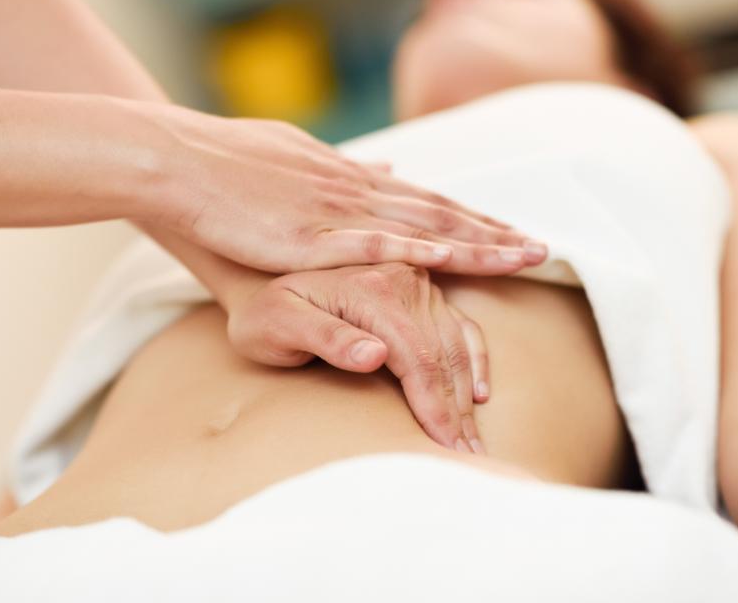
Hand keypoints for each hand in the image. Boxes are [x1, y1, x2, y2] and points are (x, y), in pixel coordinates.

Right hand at [142, 110, 546, 274]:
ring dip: (474, 243)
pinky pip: (368, 243)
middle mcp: (355, 190)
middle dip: (493, 233)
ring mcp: (335, 210)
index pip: (426, 201)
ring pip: (420, 228)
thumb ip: (346, 170)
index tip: (510, 232)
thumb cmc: (229, 163)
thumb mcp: (298, 159)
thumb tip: (387, 167)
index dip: (472, 219)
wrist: (178, 159)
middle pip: (439, 213)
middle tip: (542, 249)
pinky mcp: (306, 233)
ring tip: (520, 257)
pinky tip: (447, 260)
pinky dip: (412, 251)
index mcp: (351, 179)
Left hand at [226, 263, 489, 452]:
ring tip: (471, 443)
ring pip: (456, 345)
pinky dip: (475, 360)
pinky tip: (479, 395)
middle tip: (468, 460)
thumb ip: (325, 337)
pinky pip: (461, 326)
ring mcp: (415, 282)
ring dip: (466, 396)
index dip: (433, 407)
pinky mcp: (420, 290)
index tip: (445, 450)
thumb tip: (376, 356)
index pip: (416, 357)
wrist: (258, 283)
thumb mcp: (278, 326)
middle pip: (442, 354)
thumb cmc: (264, 315)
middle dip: (455, 412)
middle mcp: (402, 278)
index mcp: (372, 288)